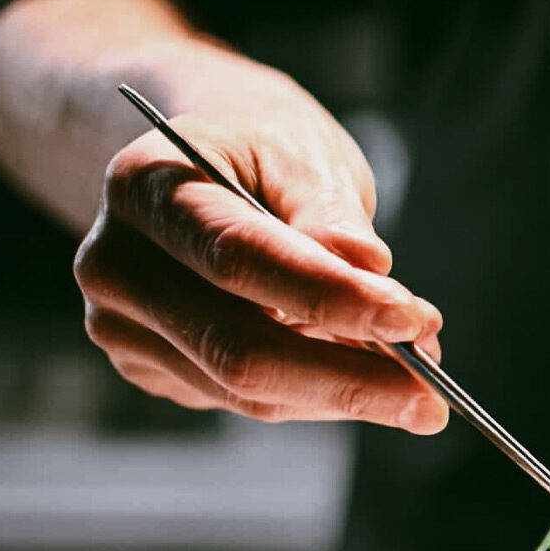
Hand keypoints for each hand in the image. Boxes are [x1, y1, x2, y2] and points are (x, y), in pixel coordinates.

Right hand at [73, 87, 447, 431]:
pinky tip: (365, 373)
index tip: (410, 321)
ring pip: (248, 390)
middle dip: (349, 379)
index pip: (240, 259)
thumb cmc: (261, 149)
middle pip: (239, 348)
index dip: (330, 298)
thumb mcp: (303, 153)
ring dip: (346, 393)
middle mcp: (117, 265)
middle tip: (432, 395)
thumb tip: (370, 274)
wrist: (201, 162)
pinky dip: (321, 395)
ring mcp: (126, 327)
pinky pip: (249, 400)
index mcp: (145, 189)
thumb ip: (332, 215)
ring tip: (418, 380)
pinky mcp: (154, 369)